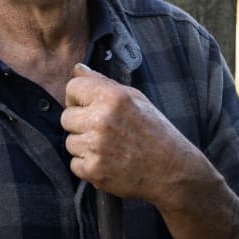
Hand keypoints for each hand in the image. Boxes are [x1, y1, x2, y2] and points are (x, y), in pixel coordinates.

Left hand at [62, 64, 195, 202]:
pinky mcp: (94, 170)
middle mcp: (101, 119)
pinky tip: (109, 162)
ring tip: (109, 147)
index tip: (89, 106)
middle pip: (66, 118)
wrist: (173, 170)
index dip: (78, 98)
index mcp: (111, 97)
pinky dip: (88, 165)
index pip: (72, 88)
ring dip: (84, 146)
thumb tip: (77, 69)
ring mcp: (96, 147)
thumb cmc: (155, 131)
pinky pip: (74, 164)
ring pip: (69, 142)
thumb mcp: (135, 98)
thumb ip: (102, 82)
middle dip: (80, 124)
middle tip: (104, 130)